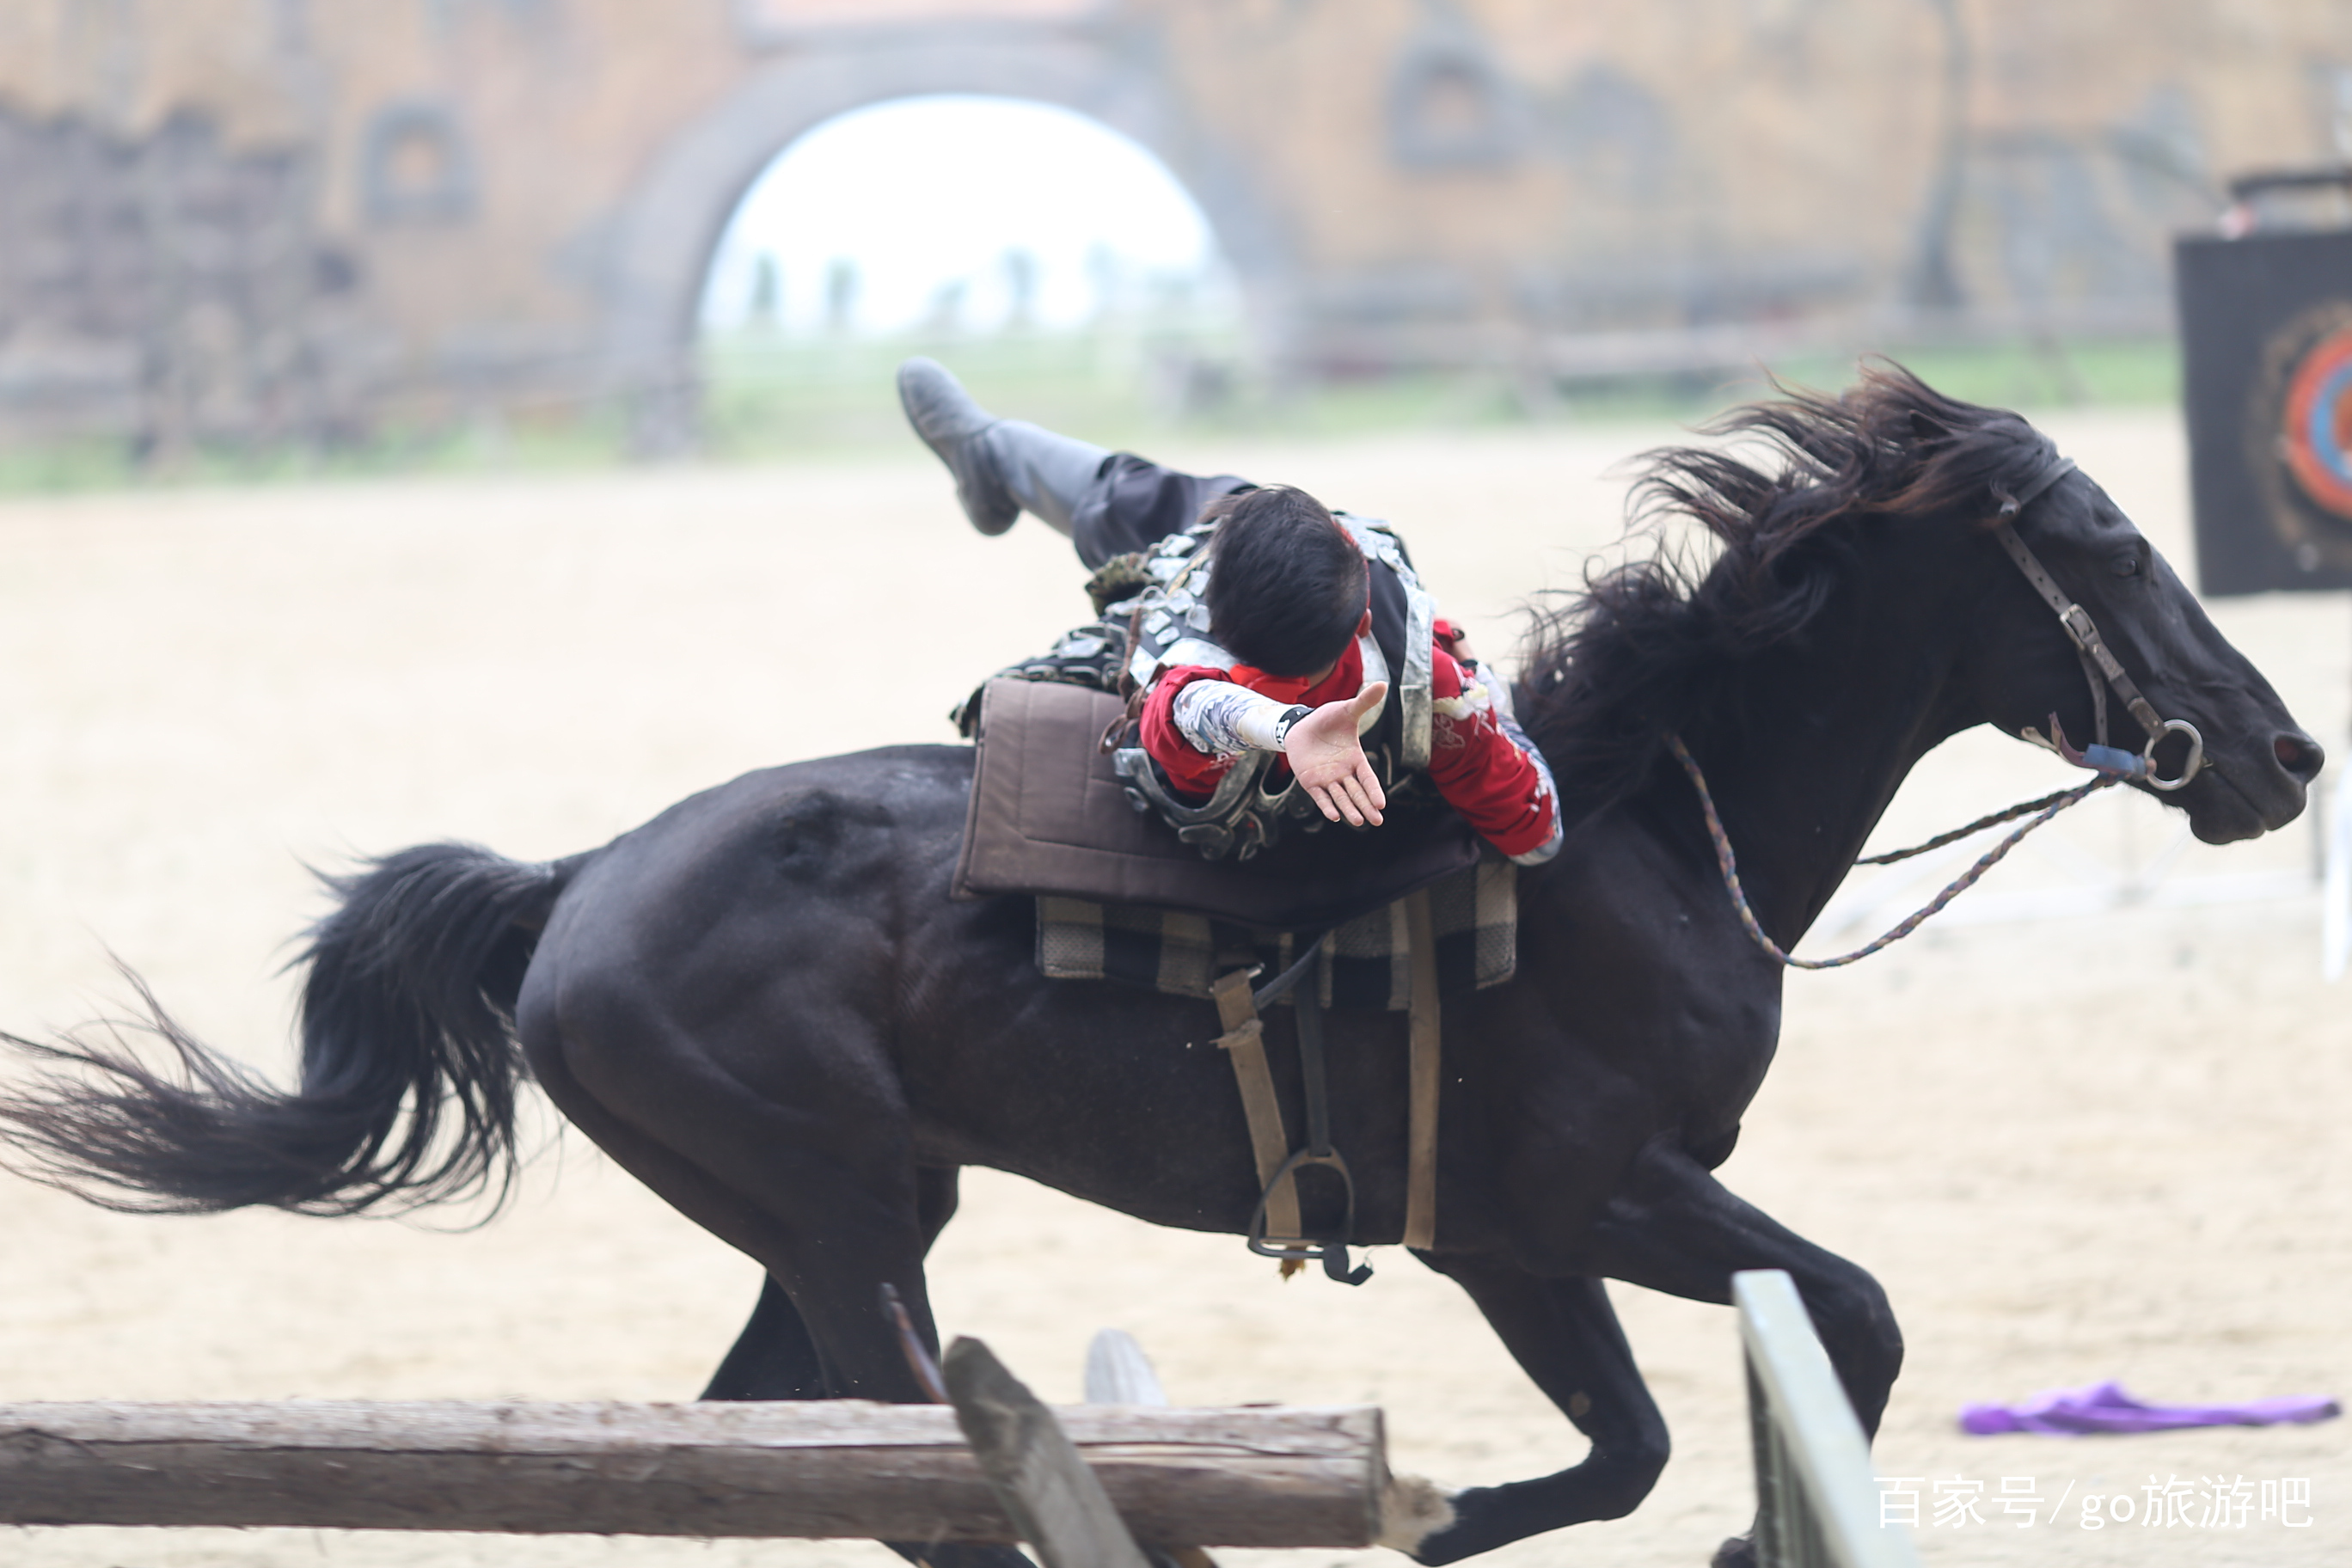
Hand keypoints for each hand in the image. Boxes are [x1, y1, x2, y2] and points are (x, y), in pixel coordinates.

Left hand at [1283, 682, 1388, 826]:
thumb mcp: (1346, 710)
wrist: (1301, 725)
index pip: (1367, 778)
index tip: (1382, 804)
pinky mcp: (1311, 781)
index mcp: (1355, 759)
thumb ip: (1364, 702)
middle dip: (1366, 806)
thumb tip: (1383, 684)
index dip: (1374, 790)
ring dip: (1349, 810)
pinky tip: (1334, 816)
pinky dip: (1327, 806)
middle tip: (1377, 821)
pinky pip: (1320, 796)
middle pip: (1357, 793)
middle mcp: (1343, 772)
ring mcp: (1327, 778)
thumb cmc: (1328, 719)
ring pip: (1341, 797)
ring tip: (1359, 822)